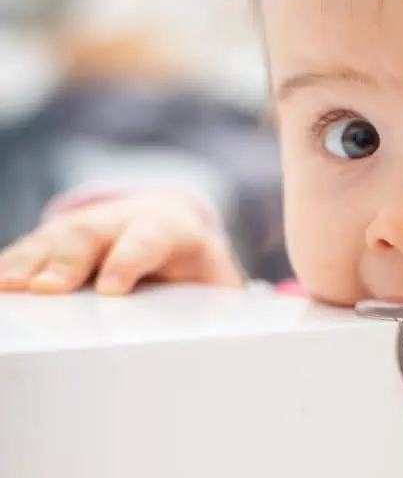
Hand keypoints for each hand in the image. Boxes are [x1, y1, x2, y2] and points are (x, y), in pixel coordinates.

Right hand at [0, 192, 244, 295]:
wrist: (169, 229)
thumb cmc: (192, 266)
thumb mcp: (214, 280)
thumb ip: (218, 303)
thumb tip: (227, 336)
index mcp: (169, 229)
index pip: (150, 238)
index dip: (131, 260)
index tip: (113, 289)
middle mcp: (124, 220)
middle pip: (94, 233)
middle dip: (71, 259)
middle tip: (49, 288)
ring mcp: (88, 225)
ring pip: (58, 236)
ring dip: (31, 262)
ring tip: (10, 287)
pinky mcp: (60, 239)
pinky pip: (33, 247)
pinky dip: (14, 264)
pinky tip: (1, 283)